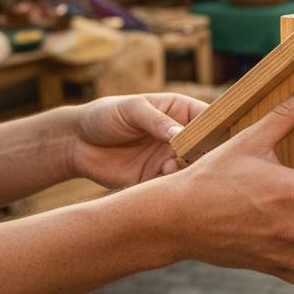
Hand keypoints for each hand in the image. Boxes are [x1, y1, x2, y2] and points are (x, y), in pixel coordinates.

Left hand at [68, 93, 207, 188]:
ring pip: (192, 167)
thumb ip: (156, 121)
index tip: (216, 138)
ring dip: (188, 170)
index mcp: (180, 111)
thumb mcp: (131, 110)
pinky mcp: (155, 178)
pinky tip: (162, 175)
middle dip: (206, 153)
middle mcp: (180, 135)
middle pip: (206, 146)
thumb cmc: (105, 116)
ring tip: (171, 165)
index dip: (217, 127)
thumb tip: (181, 134)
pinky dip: (172, 184)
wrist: (75, 143)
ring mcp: (169, 157)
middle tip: (197, 157)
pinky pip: (172, 184)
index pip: (209, 118)